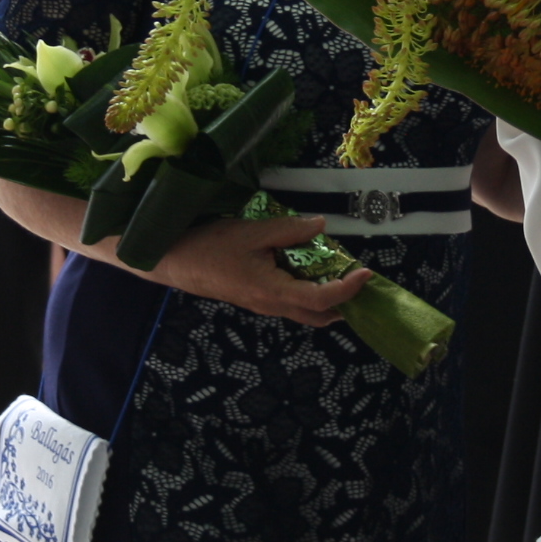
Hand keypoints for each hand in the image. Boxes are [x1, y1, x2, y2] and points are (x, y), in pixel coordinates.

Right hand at [139, 214, 371, 326]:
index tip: (365, 273)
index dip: (348, 289)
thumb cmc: (211, 247)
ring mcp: (263, 305)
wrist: (175, 262)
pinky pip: (290, 301)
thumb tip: (320, 226)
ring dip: (327, 297)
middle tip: (359, 279)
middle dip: (344, 302)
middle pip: (318, 315)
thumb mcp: (252, 232)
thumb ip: (289, 231)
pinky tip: (309, 268)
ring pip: (304, 310)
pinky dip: (308, 290)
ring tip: (340, 271)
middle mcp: (272, 306)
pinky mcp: (256, 299)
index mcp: (274, 292)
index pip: (321, 299)